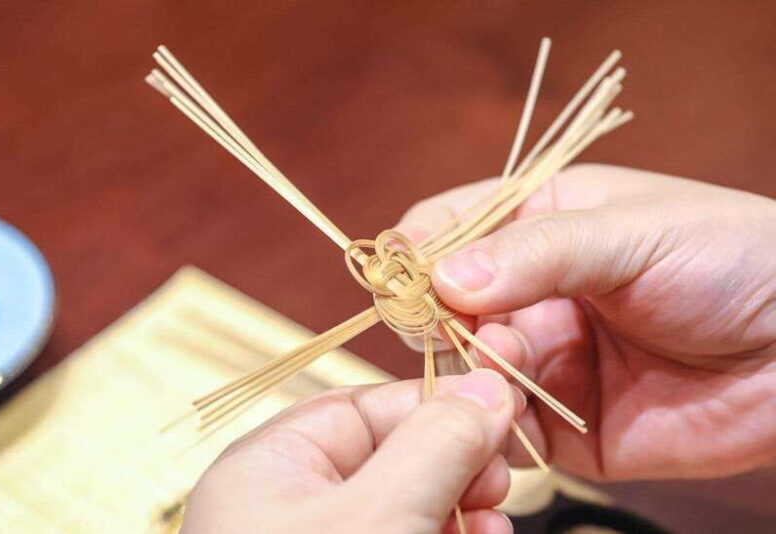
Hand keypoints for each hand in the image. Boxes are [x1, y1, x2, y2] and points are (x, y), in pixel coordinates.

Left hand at [181, 370, 521, 533]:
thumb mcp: (382, 514)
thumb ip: (435, 444)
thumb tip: (490, 385)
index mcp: (268, 465)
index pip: (363, 407)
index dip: (435, 405)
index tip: (497, 414)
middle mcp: (286, 503)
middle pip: (390, 455)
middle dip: (455, 462)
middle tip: (502, 476)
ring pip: (402, 502)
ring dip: (460, 505)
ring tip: (497, 518)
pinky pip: (399, 533)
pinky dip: (445, 533)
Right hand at [396, 164, 775, 479]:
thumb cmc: (731, 258)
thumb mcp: (632, 232)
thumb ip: (539, 252)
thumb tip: (445, 276)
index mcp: (543, 224)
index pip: (453, 225)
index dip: (420, 246)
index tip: (402, 271)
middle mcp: (533, 292)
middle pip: (447, 304)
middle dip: (438, 314)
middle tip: (451, 321)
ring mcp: (546, 356)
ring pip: (469, 368)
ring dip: (471, 367)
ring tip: (506, 357)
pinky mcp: (565, 423)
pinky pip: (507, 426)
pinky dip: (495, 424)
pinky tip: (511, 411)